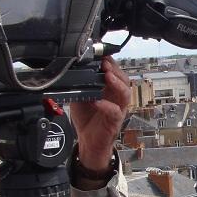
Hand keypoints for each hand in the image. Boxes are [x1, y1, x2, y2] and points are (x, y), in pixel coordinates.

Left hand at [69, 56, 130, 174]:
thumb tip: (72, 72)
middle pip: (124, 80)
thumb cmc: (87, 119)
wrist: (88, 142)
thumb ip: (80, 86)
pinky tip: (97, 101)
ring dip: (117, 83)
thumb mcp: (80, 98)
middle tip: (105, 63)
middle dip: (115, 69)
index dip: (111, 63)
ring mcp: (118, 110)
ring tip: (107, 76)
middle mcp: (116, 98)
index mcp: (110, 90)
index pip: (115, 73)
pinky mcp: (115, 122)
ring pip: (125, 94)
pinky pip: (115, 112)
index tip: (102, 55)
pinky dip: (106, 105)